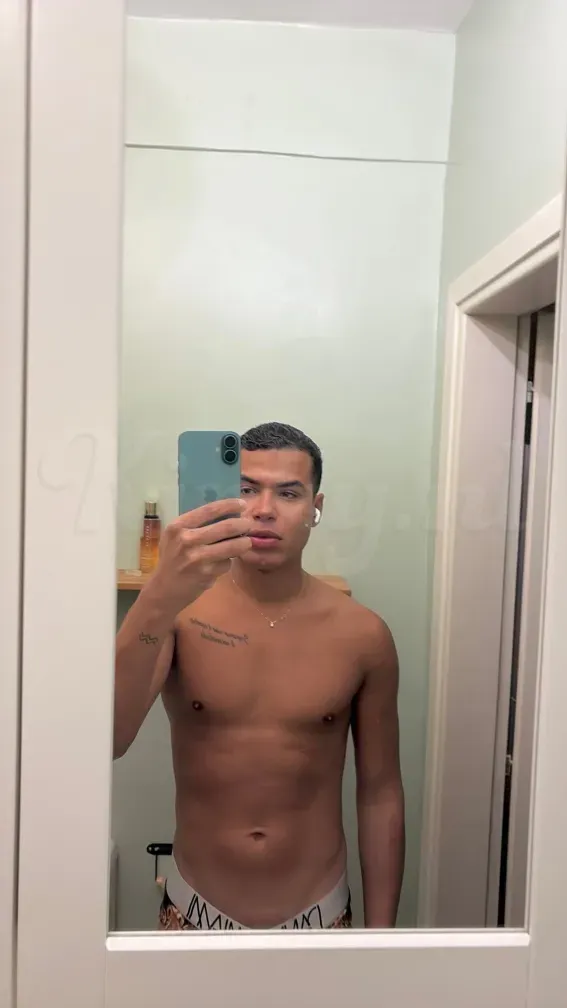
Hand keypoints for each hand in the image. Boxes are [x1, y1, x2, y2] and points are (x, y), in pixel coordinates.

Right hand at [147, 499, 251, 614]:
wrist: (163, 589)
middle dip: (243, 524)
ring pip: (232, 546)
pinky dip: (228, 562)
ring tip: (246, 542)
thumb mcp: (175, 537)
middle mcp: (187, 539)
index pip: (210, 509)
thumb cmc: (171, 559)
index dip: (230, 505)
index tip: (242, 504)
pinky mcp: (206, 573)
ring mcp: (197, 557)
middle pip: (226, 526)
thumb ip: (195, 525)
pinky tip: (222, 563)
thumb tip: (227, 514)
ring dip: (244, 543)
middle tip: (249, 524)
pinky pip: (227, 563)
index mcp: (178, 526)